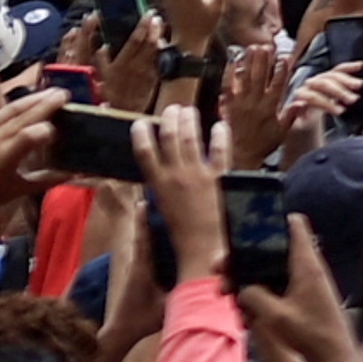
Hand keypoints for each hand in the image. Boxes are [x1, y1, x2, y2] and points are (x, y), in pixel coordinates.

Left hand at [0, 95, 57, 251]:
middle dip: (46, 102)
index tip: (59, 131)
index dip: (48, 130)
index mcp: (3, 159)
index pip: (32, 133)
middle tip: (64, 93)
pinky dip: (14, 108)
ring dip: (32, 99)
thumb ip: (47, 179)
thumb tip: (74, 173)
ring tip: (49, 93)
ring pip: (10, 109)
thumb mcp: (17, 191)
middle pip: (23, 114)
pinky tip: (25, 104)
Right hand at [137, 103, 229, 281]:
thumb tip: (145, 200)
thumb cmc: (180, 240)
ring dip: (189, 121)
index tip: (141, 122)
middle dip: (169, 120)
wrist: (203, 252)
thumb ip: (156, 202)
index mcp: (158, 186)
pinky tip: (220, 125)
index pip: (144, 153)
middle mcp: (176, 176)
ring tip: (189, 111)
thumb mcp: (161, 217)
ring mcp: (199, 175)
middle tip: (172, 109)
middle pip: (170, 138)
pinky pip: (220, 151)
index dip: (141, 134)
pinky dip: (220, 136)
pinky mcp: (221, 178)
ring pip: (192, 139)